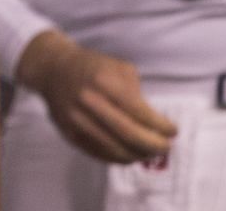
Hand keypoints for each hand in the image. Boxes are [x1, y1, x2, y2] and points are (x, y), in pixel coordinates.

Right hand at [15, 31, 175, 164]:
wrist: (52, 69)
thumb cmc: (92, 67)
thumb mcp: (118, 67)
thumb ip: (137, 92)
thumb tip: (155, 122)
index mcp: (104, 82)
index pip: (141, 113)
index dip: (162, 126)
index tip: (173, 131)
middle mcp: (89, 102)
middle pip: (130, 136)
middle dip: (155, 146)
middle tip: (166, 147)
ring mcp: (77, 120)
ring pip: (116, 150)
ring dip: (139, 155)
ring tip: (149, 152)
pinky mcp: (70, 134)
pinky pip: (100, 154)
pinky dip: (120, 158)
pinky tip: (130, 153)